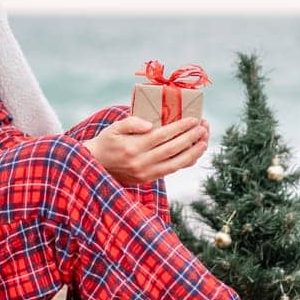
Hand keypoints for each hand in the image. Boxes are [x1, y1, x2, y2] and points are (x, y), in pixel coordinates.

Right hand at [84, 115, 209, 185]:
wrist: (95, 166)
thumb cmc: (107, 142)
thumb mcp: (114, 128)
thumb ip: (131, 123)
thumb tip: (150, 124)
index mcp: (133, 147)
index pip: (162, 136)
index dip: (180, 128)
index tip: (194, 120)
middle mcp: (141, 162)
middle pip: (172, 149)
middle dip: (191, 138)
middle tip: (204, 127)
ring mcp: (146, 173)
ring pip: (176, 163)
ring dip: (193, 152)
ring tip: (204, 141)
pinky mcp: (148, 179)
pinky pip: (171, 170)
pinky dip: (185, 162)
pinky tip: (194, 153)